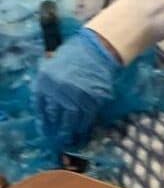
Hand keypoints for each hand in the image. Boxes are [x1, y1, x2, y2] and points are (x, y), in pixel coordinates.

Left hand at [32, 29, 120, 147]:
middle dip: (56, 129)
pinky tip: (83, 130)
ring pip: (71, 119)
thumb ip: (48, 85)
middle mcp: (58, 90)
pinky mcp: (92, 98)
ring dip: (70, 131)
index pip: (40, 107)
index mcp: (45, 81)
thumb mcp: (52, 66)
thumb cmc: (75, 56)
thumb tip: (46, 107)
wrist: (98, 48)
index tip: (46, 130)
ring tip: (70, 139)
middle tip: (58, 139)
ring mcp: (76, 95)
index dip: (44, 121)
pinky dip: (84, 125)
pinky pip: (87, 116)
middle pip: (55, 115)